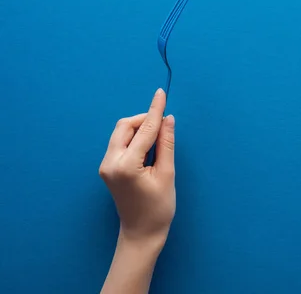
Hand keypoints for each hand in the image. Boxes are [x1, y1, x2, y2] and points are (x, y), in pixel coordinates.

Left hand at [99, 88, 175, 247]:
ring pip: (121, 133)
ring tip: (158, 137)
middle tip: (163, 123)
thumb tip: (167, 118)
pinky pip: (120, 143)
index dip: (155, 110)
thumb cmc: (159, 208)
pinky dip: (134, 138)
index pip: (144, 130)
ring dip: (139, 128)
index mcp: (126, 165)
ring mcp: (105, 165)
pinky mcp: (107, 168)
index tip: (161, 93)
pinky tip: (148, 146)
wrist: (141, 233)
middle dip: (144, 119)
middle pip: (125, 126)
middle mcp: (110, 162)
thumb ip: (166, 143)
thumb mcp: (167, 174)